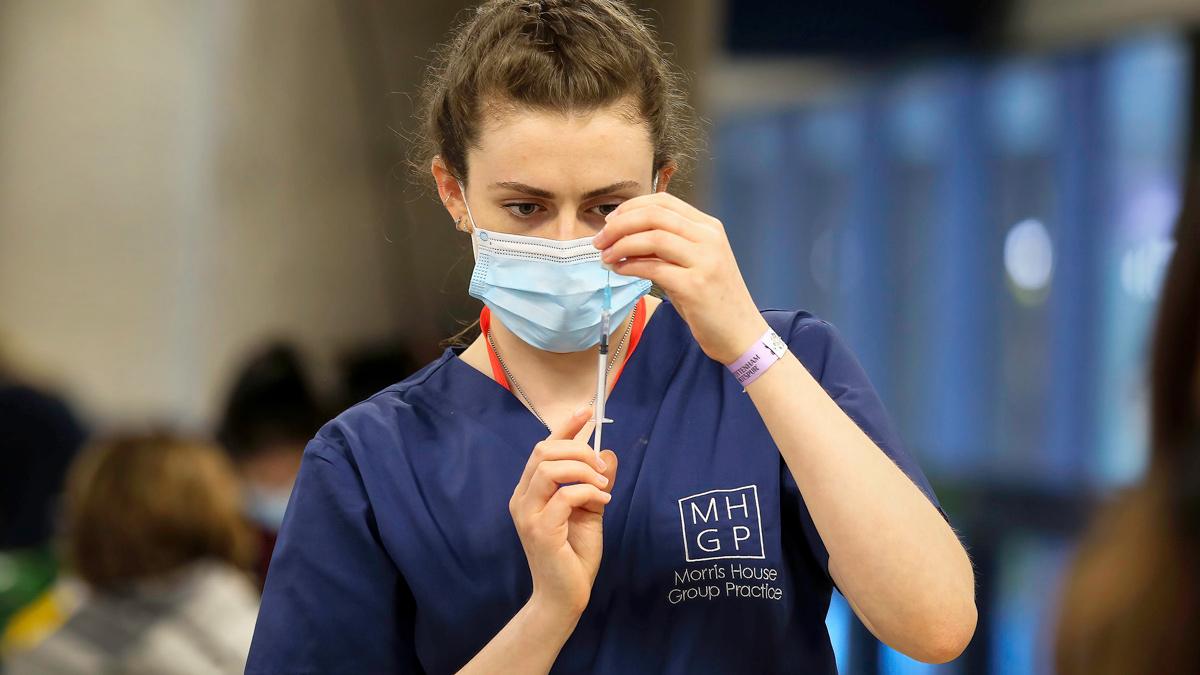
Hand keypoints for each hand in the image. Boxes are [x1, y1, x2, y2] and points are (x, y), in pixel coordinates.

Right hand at [509, 407, 618, 617]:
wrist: (564, 596)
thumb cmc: (573, 556)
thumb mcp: (590, 510)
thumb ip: (595, 483)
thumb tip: (608, 452)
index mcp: (529, 491)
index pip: (543, 448)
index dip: (565, 426)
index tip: (588, 410)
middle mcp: (522, 499)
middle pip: (543, 451)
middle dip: (578, 448)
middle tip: (601, 465)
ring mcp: (527, 514)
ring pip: (549, 467)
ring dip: (582, 468)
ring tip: (602, 483)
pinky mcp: (540, 530)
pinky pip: (565, 495)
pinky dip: (588, 491)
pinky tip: (603, 500)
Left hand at [592, 192, 768, 364]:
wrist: (741, 333)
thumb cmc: (713, 300)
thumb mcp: (694, 263)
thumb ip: (667, 246)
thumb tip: (625, 237)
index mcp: (709, 227)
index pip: (663, 202)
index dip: (631, 208)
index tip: (611, 222)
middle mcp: (709, 238)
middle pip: (654, 215)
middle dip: (619, 225)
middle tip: (599, 240)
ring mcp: (705, 261)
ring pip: (652, 237)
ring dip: (621, 245)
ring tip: (606, 257)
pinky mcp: (696, 286)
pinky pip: (654, 267)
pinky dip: (630, 266)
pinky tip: (619, 271)